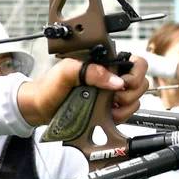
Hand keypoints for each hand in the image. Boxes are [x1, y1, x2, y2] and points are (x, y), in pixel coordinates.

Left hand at [17, 55, 149, 126]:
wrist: (38, 108)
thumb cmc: (48, 87)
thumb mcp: (67, 72)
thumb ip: (90, 71)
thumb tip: (115, 80)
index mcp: (103, 62)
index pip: (135, 62)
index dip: (135, 74)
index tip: (122, 85)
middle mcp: (110, 76)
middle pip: (140, 82)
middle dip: (131, 93)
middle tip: (114, 98)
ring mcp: (110, 94)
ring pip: (135, 100)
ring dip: (125, 107)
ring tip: (109, 108)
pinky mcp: (108, 109)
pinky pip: (126, 113)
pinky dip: (121, 116)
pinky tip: (108, 115)